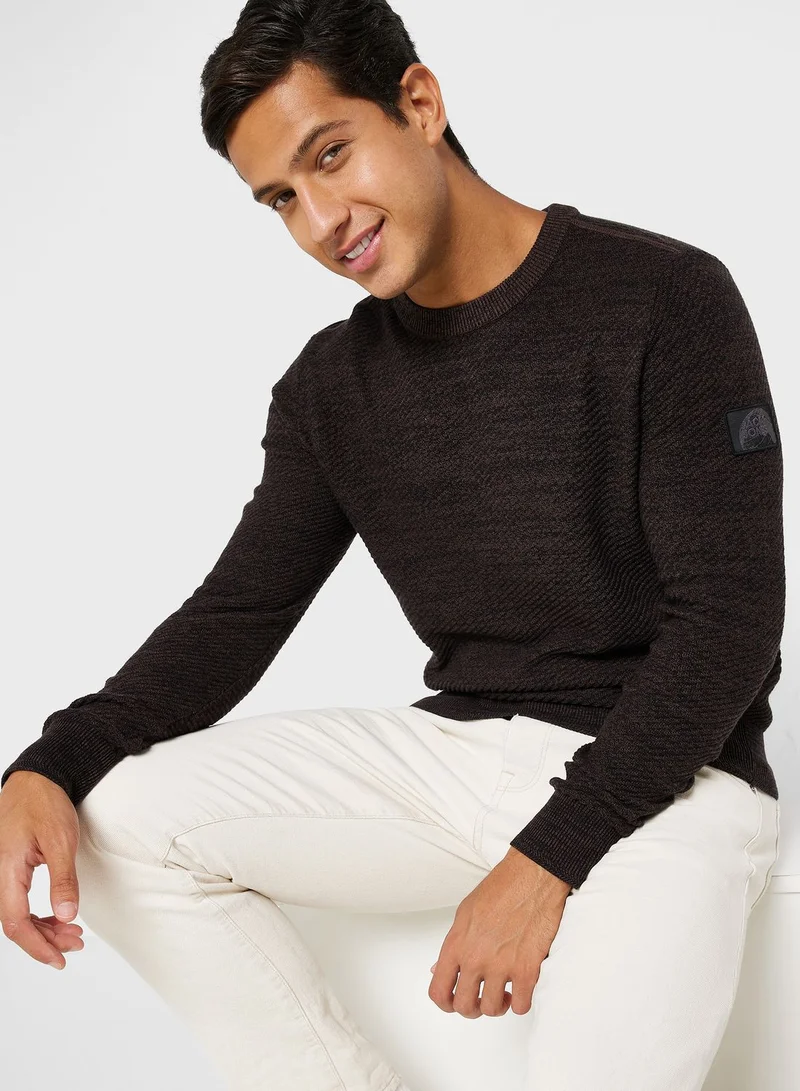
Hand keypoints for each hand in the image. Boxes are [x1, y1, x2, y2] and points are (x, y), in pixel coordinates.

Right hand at [0, 771, 84, 968]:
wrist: (37, 779)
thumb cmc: (45, 804)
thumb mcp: (61, 841)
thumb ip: (63, 880)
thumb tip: (68, 916)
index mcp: (6, 870)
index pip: (15, 922)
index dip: (37, 946)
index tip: (59, 959)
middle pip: (16, 922)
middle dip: (46, 939)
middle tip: (76, 944)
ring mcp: (2, 873)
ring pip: (17, 913)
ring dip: (44, 927)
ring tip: (73, 933)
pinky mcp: (10, 869)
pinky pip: (18, 900)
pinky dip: (39, 912)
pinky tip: (58, 915)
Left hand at [428, 846, 570, 1017]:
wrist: (533, 875)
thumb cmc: (502, 887)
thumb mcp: (465, 912)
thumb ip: (454, 944)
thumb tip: (439, 969)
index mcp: (457, 943)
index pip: (438, 990)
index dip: (445, 1003)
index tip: (454, 1001)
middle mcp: (475, 958)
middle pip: (464, 1006)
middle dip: (473, 1008)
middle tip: (482, 998)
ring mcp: (502, 966)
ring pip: (492, 1009)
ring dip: (499, 1005)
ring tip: (504, 992)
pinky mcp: (528, 969)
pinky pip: (521, 1006)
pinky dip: (522, 1002)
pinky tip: (522, 988)